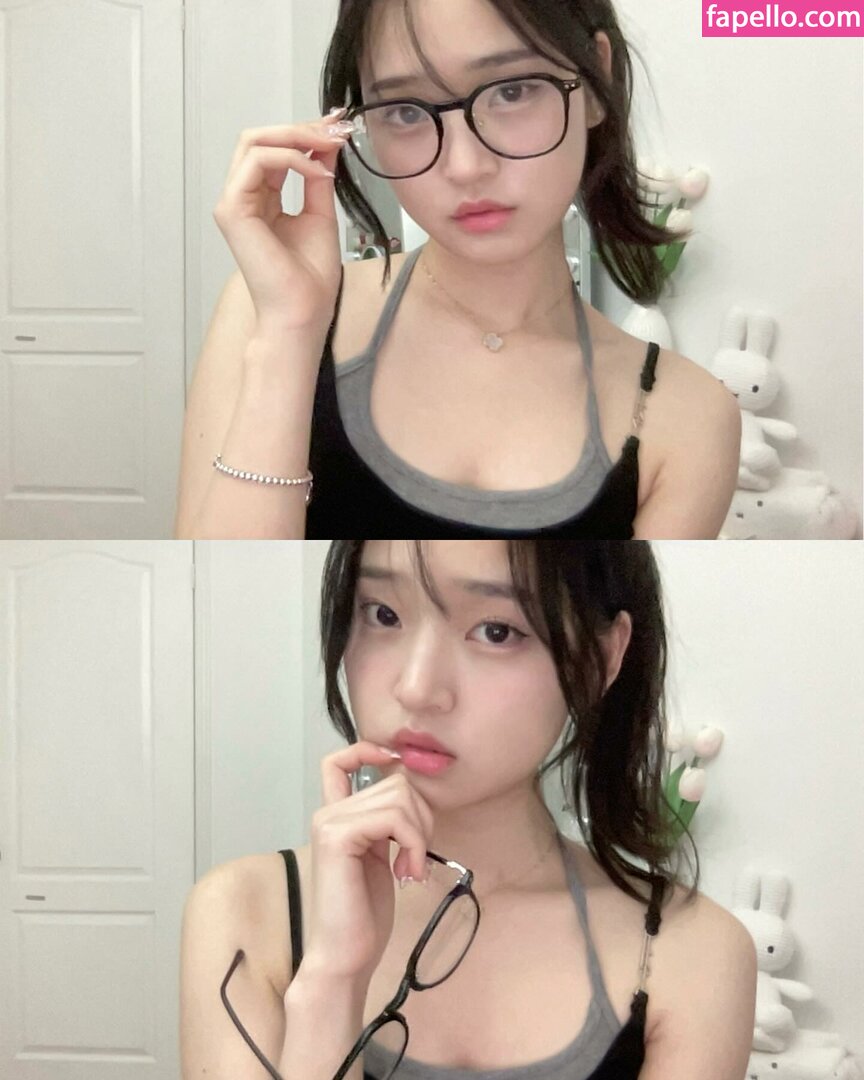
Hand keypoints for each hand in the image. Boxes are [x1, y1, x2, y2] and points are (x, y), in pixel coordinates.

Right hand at [213, 108, 353, 334]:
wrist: (303, 311)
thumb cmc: (310, 278)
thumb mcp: (321, 213)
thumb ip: (318, 176)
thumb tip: (327, 141)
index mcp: (261, 198)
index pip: (274, 149)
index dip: (305, 133)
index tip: (339, 127)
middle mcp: (242, 196)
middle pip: (259, 138)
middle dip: (300, 128)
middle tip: (336, 129)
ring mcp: (233, 202)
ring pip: (254, 142)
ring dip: (296, 137)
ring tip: (329, 145)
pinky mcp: (232, 209)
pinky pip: (258, 162)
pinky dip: (291, 159)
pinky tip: (317, 172)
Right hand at [300, 741, 434, 984]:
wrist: (345, 956)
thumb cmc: (363, 913)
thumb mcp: (381, 854)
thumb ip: (387, 823)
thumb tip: (412, 793)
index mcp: (336, 815)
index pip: (339, 760)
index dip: (370, 750)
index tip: (397, 774)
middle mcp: (328, 813)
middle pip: (395, 781)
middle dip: (421, 816)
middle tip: (417, 855)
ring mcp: (330, 823)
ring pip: (400, 798)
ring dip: (420, 834)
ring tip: (411, 868)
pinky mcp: (338, 838)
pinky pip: (393, 818)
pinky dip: (414, 843)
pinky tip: (407, 872)